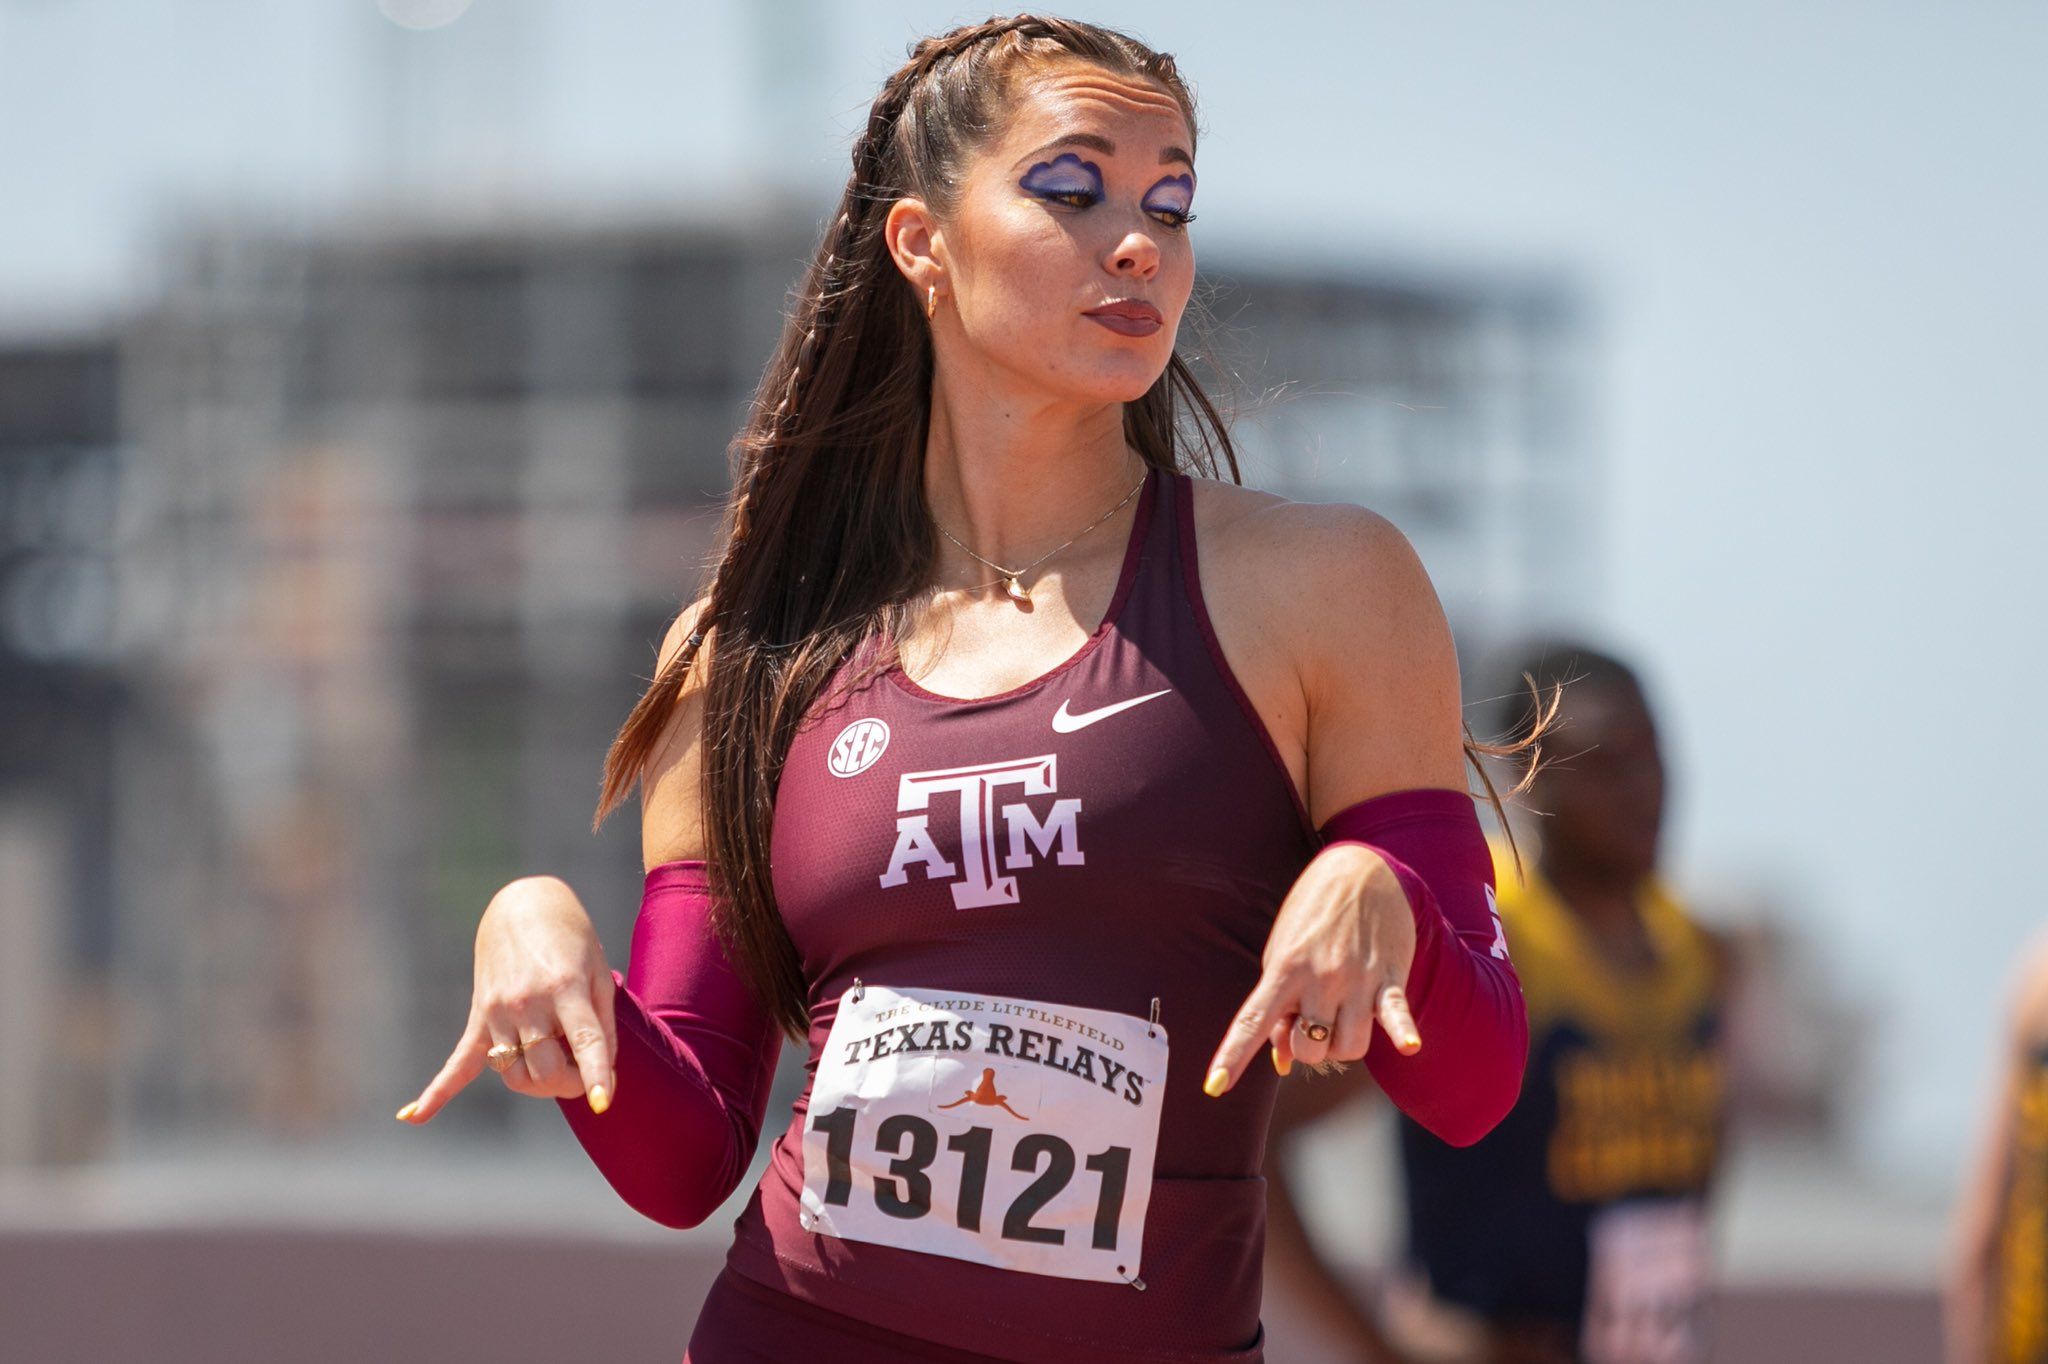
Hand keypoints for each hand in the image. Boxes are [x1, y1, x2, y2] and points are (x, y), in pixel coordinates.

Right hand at [396, 876, 618, 1122]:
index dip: (596, 1076)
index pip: (584, 1042)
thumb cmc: (572, 941)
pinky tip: (411, 1116)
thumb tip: (600, 1072)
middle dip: (572, 1084)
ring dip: (540, 1085)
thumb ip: (602, 1025)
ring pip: (516, 1075)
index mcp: (565, 987)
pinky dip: (437, 1092)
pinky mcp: (479, 1017)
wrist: (523, 906)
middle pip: (546, 1071)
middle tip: (584, 1075)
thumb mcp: (598, 974)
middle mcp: (528, 1002)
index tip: (603, 1102)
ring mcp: (498, 1012)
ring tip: (557, 1070)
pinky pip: (458, 1063)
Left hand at [1205, 843, 1421, 1094]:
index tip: (1215, 1087)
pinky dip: (1402, 1031)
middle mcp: (1318, 977)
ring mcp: (1355, 978)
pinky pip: (1396, 1012)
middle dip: (1308, 1049)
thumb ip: (1278, 1009)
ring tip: (1341, 1019)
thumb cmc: (1312, 920)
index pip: (1252, 1021)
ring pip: (1348, 1047)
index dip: (1233, 1056)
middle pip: (1310, 1049)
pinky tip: (1408, 1045)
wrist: (1361, 870)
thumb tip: (1280, 1064)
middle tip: (1313, 1022)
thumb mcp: (1283, 955)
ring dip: (1341, 1047)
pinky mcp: (1389, 976)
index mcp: (1283, 970)